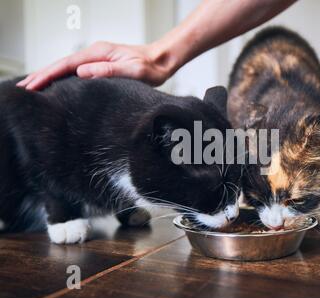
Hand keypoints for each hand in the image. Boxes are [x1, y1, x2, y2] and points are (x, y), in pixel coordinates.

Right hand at [17, 41, 174, 89]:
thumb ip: (109, 70)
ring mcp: (97, 58)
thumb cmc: (151, 67)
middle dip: (41, 75)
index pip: (66, 65)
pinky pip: (75, 70)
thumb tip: (82, 72)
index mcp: (98, 53)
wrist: (162, 60)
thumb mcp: (132, 70)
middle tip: (23, 88)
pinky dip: (62, 76)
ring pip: (66, 67)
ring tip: (33, 86)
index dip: (47, 75)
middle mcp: (95, 53)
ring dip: (49, 76)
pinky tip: (56, 84)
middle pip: (61, 64)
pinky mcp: (101, 64)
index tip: (32, 85)